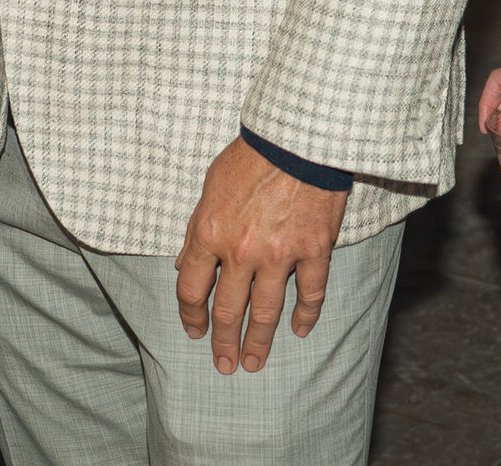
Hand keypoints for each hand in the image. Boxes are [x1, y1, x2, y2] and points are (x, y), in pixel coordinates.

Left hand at [174, 139, 348, 373]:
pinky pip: (311, 292)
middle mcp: (242, 251)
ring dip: (259, 341)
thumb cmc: (252, 154)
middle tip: (224, 364)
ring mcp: (280, 254)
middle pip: (228, 310)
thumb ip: (198, 227)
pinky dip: (307, 315)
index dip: (191, 315)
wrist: (298, 136)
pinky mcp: (314, 249)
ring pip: (267, 311)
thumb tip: (186, 263)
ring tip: (254, 363)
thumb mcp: (210, 186)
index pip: (192, 289)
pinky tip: (301, 330)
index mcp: (210, 233)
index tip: (194, 330)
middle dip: (223, 342)